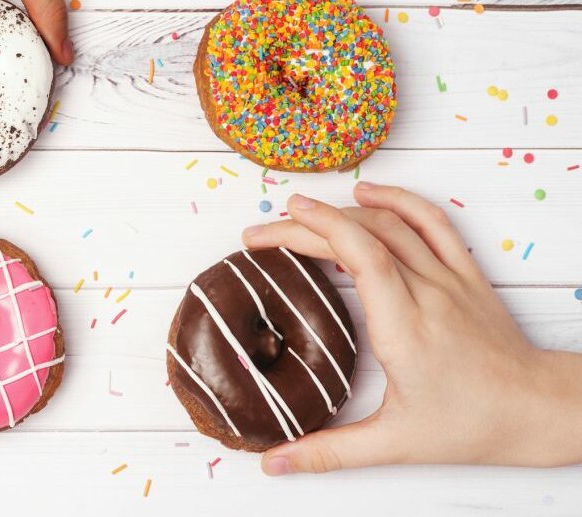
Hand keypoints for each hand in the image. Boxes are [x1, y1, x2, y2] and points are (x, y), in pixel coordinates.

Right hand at [242, 182, 581, 474]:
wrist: (537, 410)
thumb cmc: (472, 425)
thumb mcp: (393, 444)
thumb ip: (328, 452)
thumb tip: (273, 462)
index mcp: (406, 328)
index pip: (360, 256)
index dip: (315, 231)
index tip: (273, 227)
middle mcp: (428, 293)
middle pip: (365, 234)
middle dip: (306, 224)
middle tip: (262, 234)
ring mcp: (449, 278)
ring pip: (393, 222)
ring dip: (341, 211)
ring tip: (298, 213)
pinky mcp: (465, 274)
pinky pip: (432, 222)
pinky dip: (398, 199)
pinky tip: (368, 194)